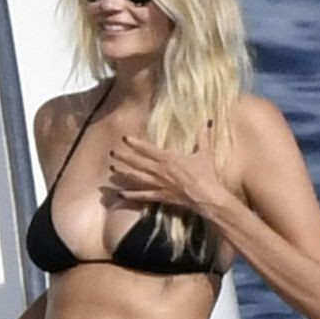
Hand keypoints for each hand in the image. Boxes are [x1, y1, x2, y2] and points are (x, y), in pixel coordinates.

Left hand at [106, 130, 226, 218]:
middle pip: (137, 162)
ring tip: (112, 170)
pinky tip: (121, 194)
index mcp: (168, 158)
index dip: (135, 143)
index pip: (147, 149)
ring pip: (136, 178)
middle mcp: (159, 170)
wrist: (206, 196)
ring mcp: (158, 184)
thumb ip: (203, 137)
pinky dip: (132, 195)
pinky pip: (143, 195)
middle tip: (112, 153)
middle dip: (124, 157)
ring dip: (123, 174)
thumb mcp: (205, 153)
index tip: (124, 138)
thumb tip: (207, 121)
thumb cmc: (205, 174)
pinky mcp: (160, 196)